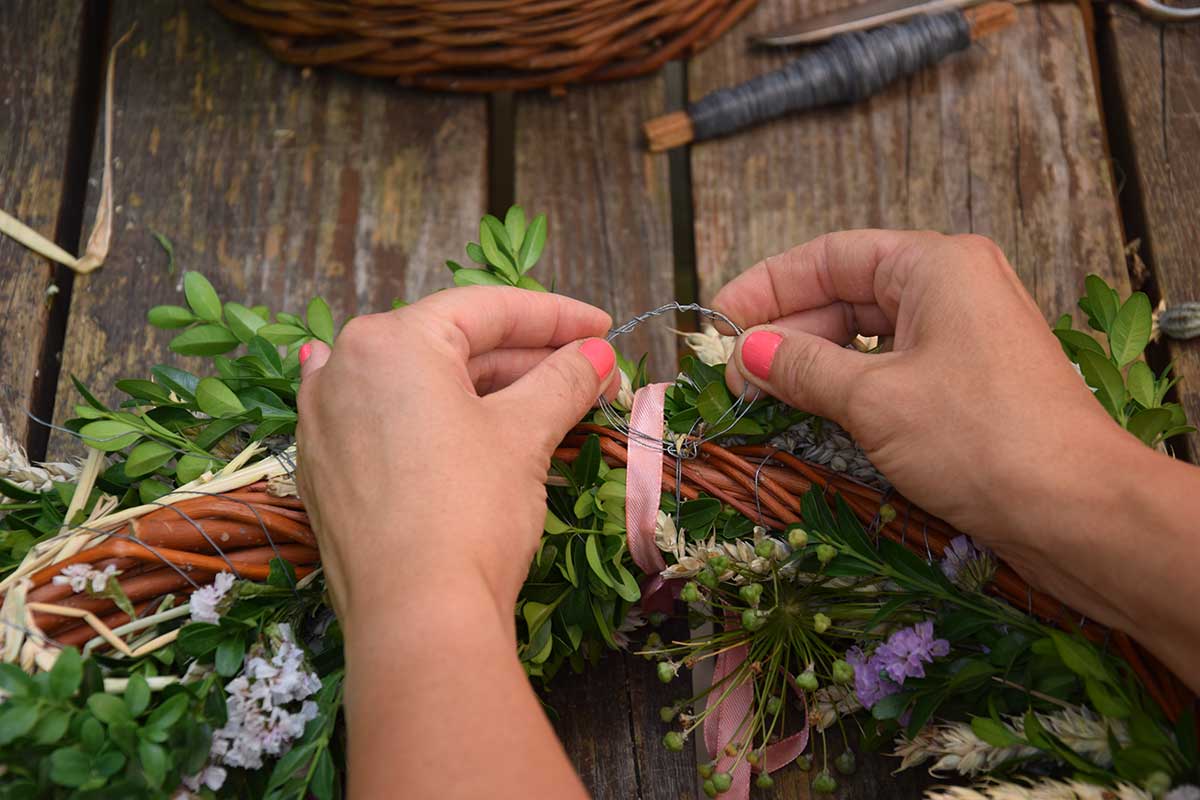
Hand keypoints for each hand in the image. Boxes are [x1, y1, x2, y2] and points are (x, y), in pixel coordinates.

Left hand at [294, 287, 617, 635]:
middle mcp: (342, 368)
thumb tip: (598, 356)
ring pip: (419, 387)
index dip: (556, 316)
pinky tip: (462, 421)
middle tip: (589, 373)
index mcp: (389, 341)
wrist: (414, 619)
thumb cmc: (468, 512)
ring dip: (486, 391)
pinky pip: (388, 426)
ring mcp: (324, 422)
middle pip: (452, 346)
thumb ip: (563, 380)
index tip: (603, 329)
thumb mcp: (525, 435)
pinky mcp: (325, 473)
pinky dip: (435, 422)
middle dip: (526, 358)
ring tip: (548, 404)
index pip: (487, 309)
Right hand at [712, 230, 1143, 625]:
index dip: (765, 287)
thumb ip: (801, 367)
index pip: (830, 256)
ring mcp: (966, 336)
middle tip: (732, 377)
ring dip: (813, 366)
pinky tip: (812, 413)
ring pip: (868, 336)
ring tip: (761, 399)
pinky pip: (893, 369)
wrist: (1078, 511)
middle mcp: (954, 287)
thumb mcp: (874, 399)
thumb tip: (745, 350)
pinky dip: (849, 387)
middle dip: (785, 333)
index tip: (718, 322)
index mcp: (936, 264)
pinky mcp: (971, 382)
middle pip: (846, 294)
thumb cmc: (978, 438)